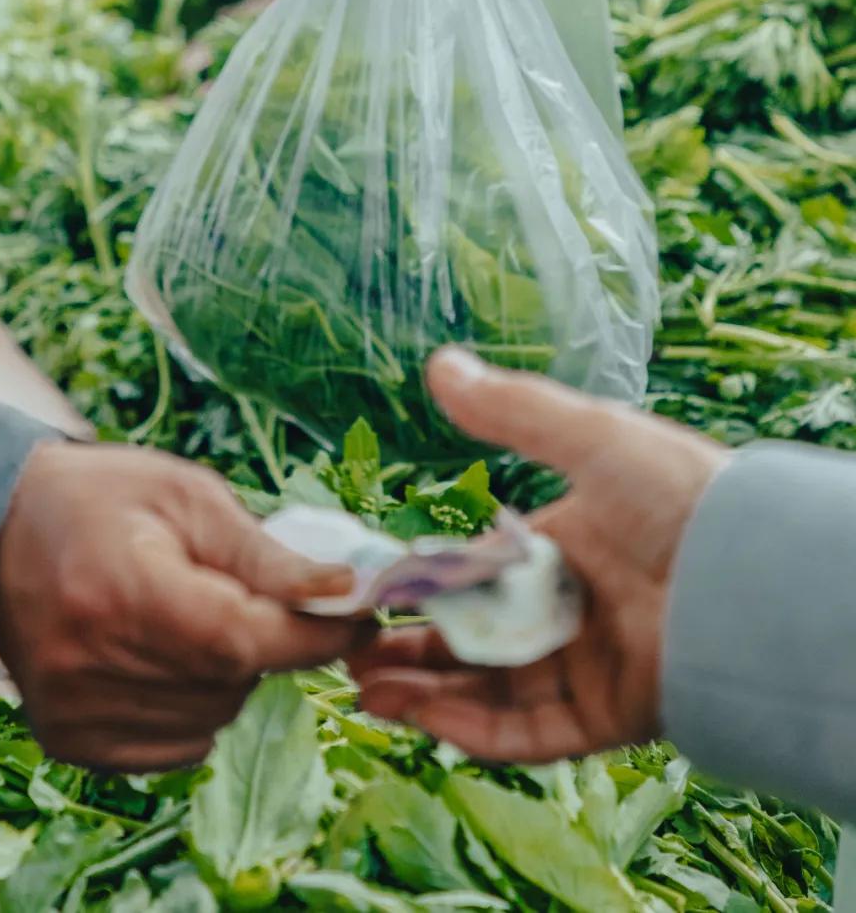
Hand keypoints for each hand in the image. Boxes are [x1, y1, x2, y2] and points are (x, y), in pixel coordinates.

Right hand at [0, 443, 365, 772]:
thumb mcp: (186, 496)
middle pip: (233, 681)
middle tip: (251, 592)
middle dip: (267, 641)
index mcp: (123, 591)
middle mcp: (92, 665)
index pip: (241, 639)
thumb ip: (264, 553)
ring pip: (214, 718)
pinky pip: (178, 745)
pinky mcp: (70, 741)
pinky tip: (169, 655)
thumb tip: (344, 588)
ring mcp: (76, 713)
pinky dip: (197, 706)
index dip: (311, 635)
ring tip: (197, 615)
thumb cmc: (101, 498)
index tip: (357, 614)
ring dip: (231, 675)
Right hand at [351, 350, 726, 762]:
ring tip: (360, 684)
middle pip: (470, 640)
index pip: (473, 574)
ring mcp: (582, 667)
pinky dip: (469, 731)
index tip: (368, 586)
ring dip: (423, 694)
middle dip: (407, 647)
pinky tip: (418, 715)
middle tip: (346, 646)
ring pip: (486, 692)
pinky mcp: (602, 716)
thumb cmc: (679, 493)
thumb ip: (512, 409)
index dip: (419, 584)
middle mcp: (567, 611)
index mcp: (561, 547)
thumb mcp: (589, 437)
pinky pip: (524, 734)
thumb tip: (439, 363)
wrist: (752, 574)